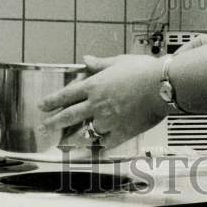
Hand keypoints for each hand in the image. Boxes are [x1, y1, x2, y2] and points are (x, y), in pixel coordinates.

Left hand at [40, 54, 166, 149]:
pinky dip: (102, 144)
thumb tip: (86, 60)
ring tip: (67, 141)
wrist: (164, 86)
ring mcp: (108, 121)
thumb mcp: (119, 61)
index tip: (42, 106)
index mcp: (94, 86)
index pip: (66, 95)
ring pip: (86, 133)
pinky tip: (99, 146)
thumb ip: (100, 64)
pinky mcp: (121, 133)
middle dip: (54, 122)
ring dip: (75, 137)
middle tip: (44, 127)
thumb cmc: (145, 71)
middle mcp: (97, 105)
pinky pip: (106, 143)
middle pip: (69, 116)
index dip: (52, 101)